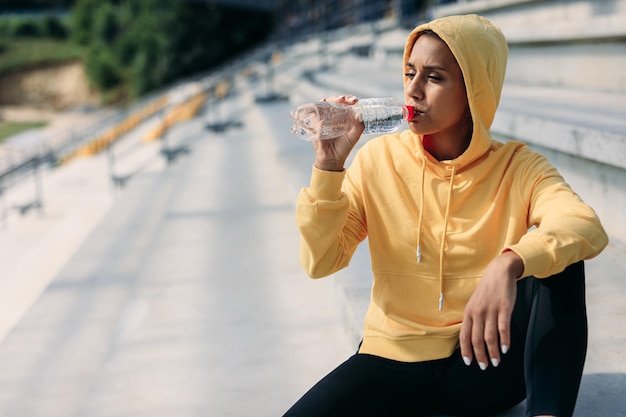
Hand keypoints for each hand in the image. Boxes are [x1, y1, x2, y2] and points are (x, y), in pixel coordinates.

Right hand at [312, 95, 364, 171]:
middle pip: (333, 102)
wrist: (331, 159)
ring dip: (328, 101)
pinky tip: (322, 107)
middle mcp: (332, 116)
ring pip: (323, 105)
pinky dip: (318, 109)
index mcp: (343, 117)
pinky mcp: (315, 124)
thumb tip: (360, 114)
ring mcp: (323, 119)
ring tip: (333, 102)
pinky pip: (315, 114)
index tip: (354, 100)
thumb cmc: (343, 148)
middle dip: (338, 98)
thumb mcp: (353, 137)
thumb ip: (359, 127)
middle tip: (343, 99)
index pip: (345, 104)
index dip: (349, 99)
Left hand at [459, 251, 523, 369]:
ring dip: (492, 352)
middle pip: (477, 339)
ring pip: (490, 337)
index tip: (469, 362)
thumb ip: (473, 319)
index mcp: (469, 312)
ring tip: (496, 362)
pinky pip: (503, 328)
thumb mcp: (474, 303)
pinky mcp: (504, 308)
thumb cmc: (487, 290)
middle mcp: (478, 312)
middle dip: (480, 355)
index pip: (464, 335)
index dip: (466, 350)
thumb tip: (470, 338)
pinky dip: (504, 340)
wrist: (499, 271)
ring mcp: (491, 310)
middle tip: (484, 366)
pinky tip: (505, 349)